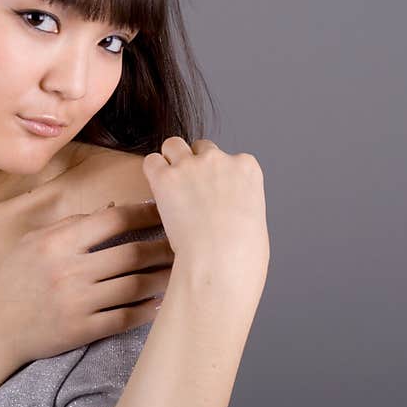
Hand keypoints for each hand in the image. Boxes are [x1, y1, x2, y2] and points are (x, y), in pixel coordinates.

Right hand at [0, 201, 173, 365]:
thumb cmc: (13, 281)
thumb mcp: (33, 242)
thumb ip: (71, 225)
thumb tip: (112, 210)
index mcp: (58, 243)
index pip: (113, 220)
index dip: (144, 213)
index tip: (164, 211)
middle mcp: (69, 271)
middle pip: (132, 254)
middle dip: (163, 247)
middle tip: (183, 243)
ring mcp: (77, 303)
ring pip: (135, 286)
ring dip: (162, 278)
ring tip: (180, 271)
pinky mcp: (82, 330)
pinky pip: (125, 317)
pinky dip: (147, 310)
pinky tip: (161, 303)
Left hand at [142, 137, 269, 310]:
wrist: (221, 262)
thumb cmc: (241, 253)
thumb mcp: (255, 219)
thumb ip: (240, 202)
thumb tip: (227, 208)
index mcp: (247, 167)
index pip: (228, 157)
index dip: (216, 175)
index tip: (211, 193)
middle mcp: (219, 159)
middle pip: (201, 147)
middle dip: (194, 163)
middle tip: (188, 190)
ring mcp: (191, 165)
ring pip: (173, 145)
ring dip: (171, 161)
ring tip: (169, 186)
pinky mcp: (165, 177)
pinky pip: (151, 161)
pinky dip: (152, 173)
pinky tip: (156, 190)